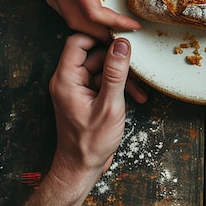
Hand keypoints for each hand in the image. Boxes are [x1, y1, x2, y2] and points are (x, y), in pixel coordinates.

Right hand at [19, 0, 141, 40]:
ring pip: (68, 18)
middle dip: (102, 33)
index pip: (94, 13)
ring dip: (89, 28)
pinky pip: (61, 7)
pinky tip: (90, 12)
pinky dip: (77, 17)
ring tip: (110, 27)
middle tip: (124, 35)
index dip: (115, 24)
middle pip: (80, 23)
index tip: (133, 27)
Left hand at [49, 35, 145, 173]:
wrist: (81, 168)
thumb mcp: (110, 105)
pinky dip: (118, 87)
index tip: (120, 39)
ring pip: (101, 69)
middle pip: (93, 54)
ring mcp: (76, 89)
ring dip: (121, 77)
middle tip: (136, 67)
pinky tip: (136, 97)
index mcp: (66, 79)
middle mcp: (68, 81)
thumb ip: (116, 73)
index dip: (99, 37)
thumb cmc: (90, 142)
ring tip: (139, 90)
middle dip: (116, 62)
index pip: (77, 42)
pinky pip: (102, 82)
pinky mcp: (85, 96)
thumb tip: (122, 44)